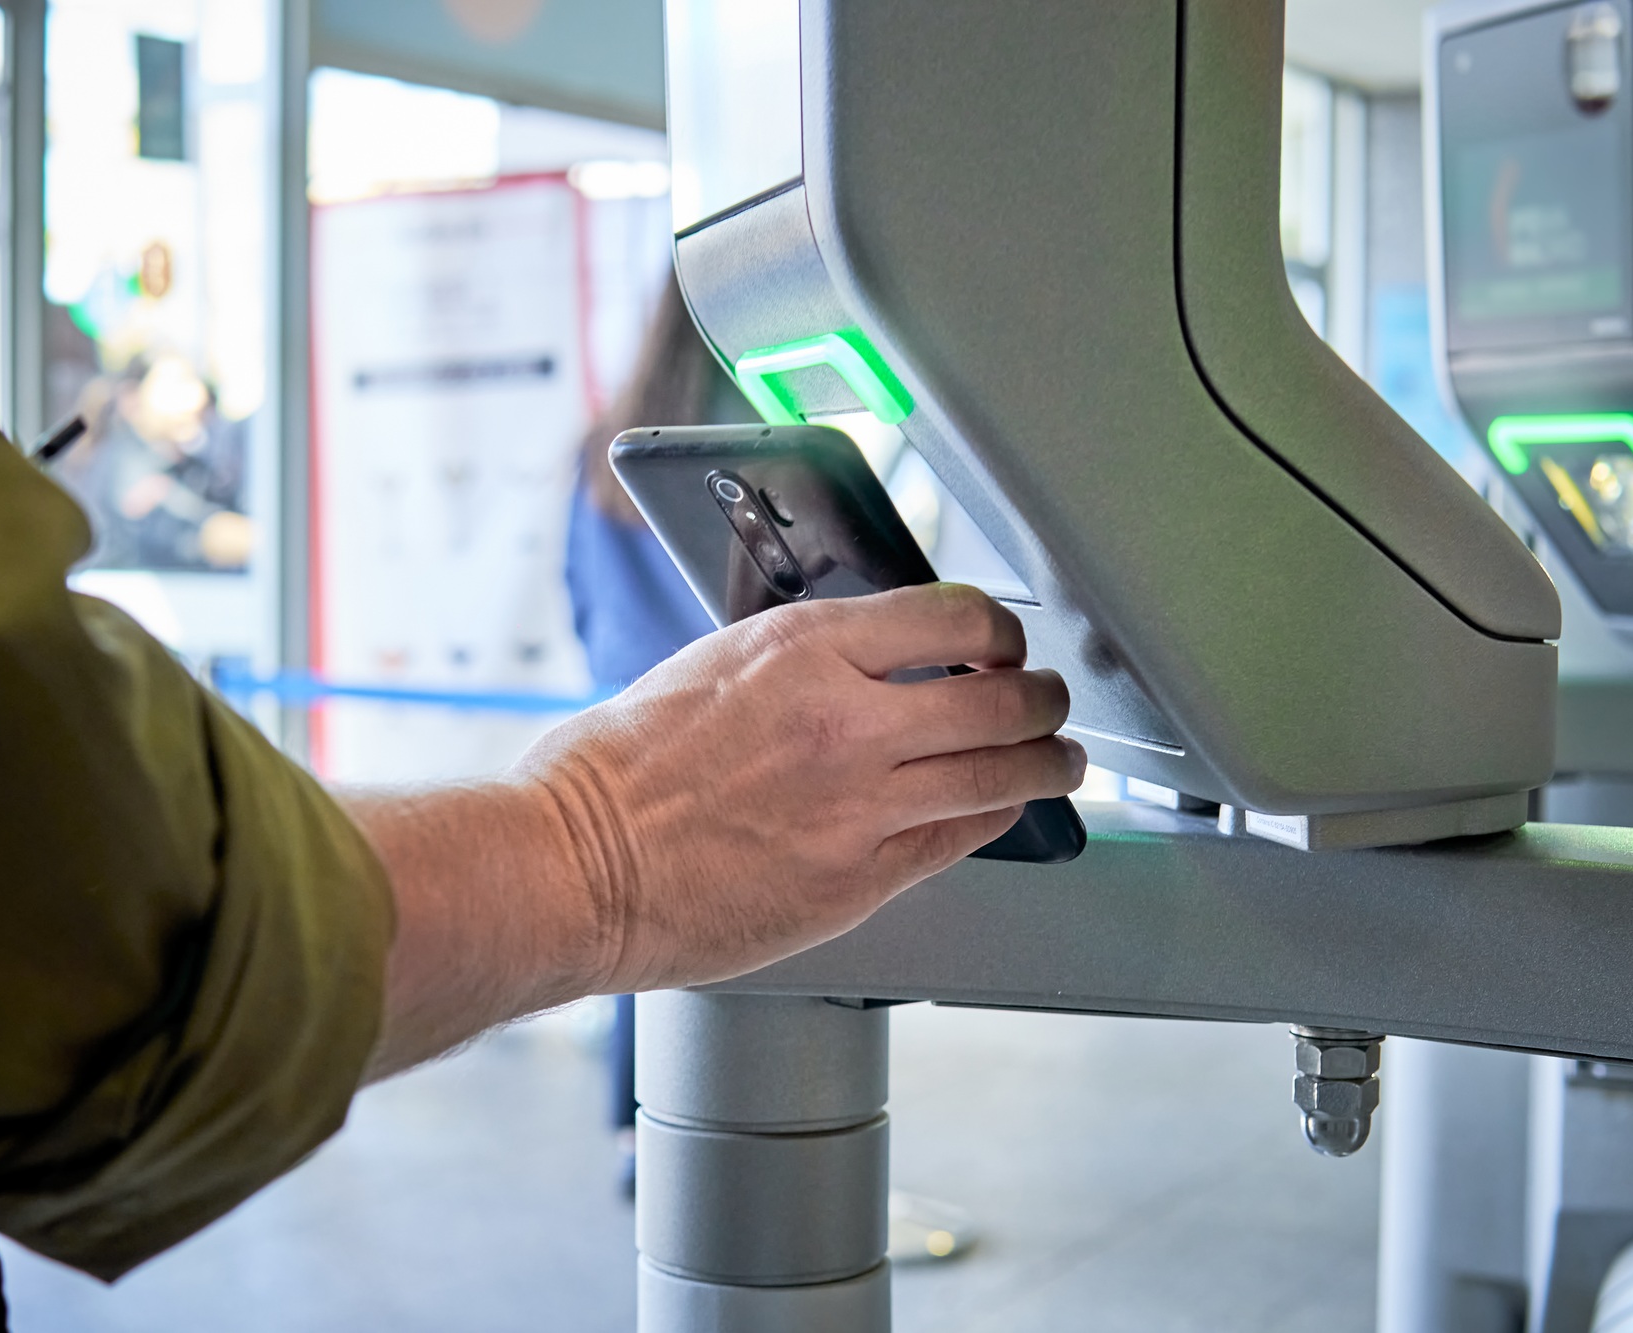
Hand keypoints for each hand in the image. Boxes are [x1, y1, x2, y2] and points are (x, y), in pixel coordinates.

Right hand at [348, 583, 1083, 1078]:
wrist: (574, 867)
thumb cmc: (614, 770)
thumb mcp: (711, 664)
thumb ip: (800, 658)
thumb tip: (868, 656)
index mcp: (802, 647)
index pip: (955, 616)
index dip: (997, 630)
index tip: (1000, 641)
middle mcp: (846, 718)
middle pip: (1003, 698)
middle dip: (1042, 697)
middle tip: (1048, 702)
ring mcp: (860, 803)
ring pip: (1003, 775)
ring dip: (1047, 764)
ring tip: (1058, 761)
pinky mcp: (859, 878)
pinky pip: (960, 840)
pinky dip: (990, 820)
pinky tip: (996, 813)